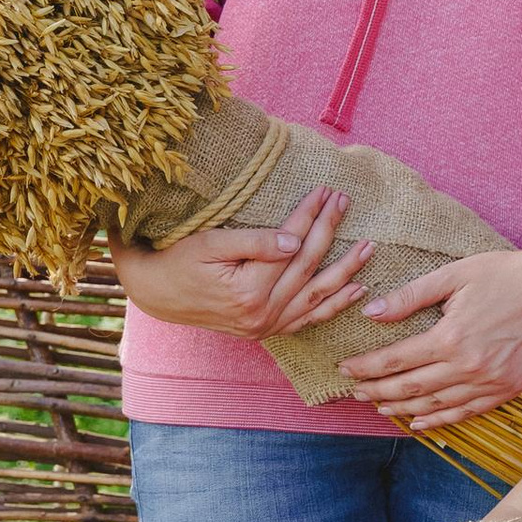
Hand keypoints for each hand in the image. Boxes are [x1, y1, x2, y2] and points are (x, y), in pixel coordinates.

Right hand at [106, 186, 376, 339]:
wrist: (154, 294)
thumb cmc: (176, 261)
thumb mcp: (208, 245)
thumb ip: (254, 243)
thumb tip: (295, 240)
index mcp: (248, 292)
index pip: (291, 247)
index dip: (309, 216)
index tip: (325, 191)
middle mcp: (261, 315)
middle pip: (308, 268)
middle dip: (328, 232)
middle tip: (344, 203)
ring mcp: (265, 327)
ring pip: (315, 297)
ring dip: (345, 271)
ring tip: (368, 247)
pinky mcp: (265, 331)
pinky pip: (307, 320)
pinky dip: (333, 306)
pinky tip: (355, 290)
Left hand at [339, 218, 521, 431]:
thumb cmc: (504, 273)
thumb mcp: (454, 275)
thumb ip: (410, 297)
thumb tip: (371, 313)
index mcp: (451, 337)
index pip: (396, 359)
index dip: (367, 367)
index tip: (345, 369)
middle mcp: (468, 366)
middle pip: (410, 387)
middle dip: (376, 391)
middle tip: (353, 393)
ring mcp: (490, 382)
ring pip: (435, 405)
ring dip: (402, 408)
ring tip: (379, 407)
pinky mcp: (507, 389)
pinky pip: (465, 413)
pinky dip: (438, 420)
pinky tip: (418, 422)